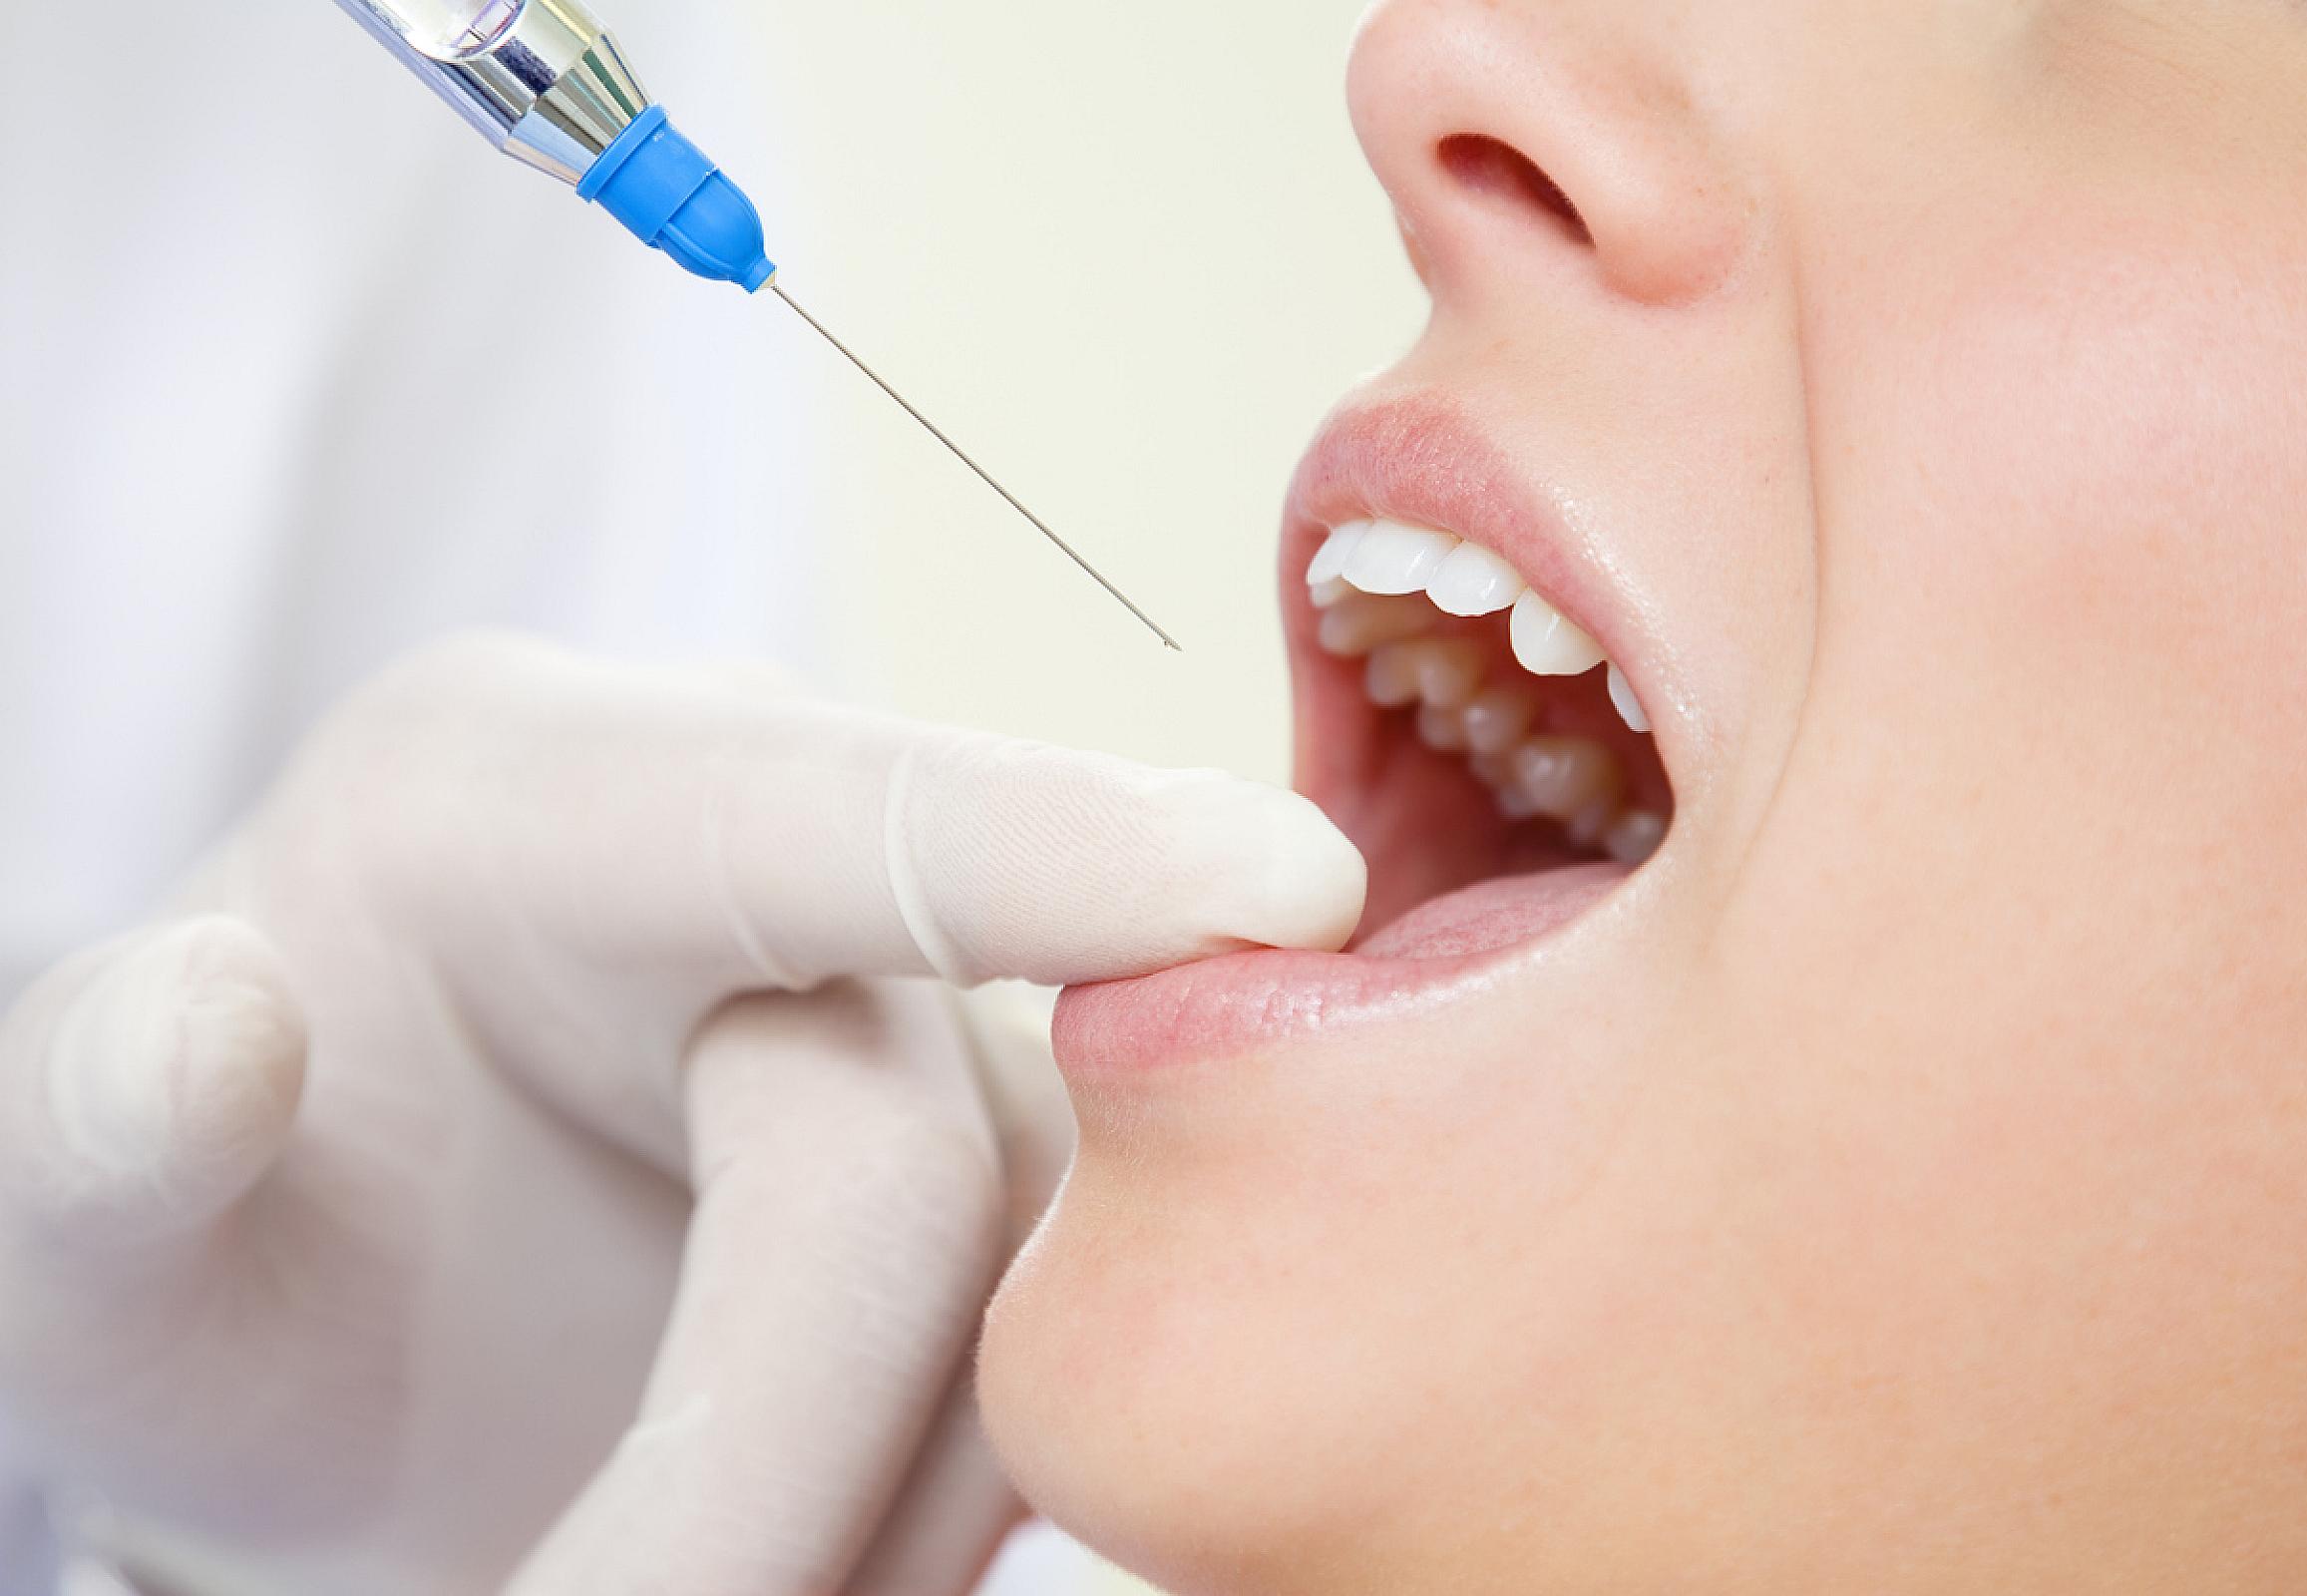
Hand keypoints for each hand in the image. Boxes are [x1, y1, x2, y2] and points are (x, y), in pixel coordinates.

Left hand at [0, 635, 1362, 1595]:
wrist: (323, 1327)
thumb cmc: (192, 1251)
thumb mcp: (71, 1211)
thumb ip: (98, 1120)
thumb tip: (203, 1028)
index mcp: (526, 794)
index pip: (828, 806)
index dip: (1056, 843)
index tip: (1284, 885)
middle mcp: (762, 856)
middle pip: (926, 1145)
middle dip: (772, 1453)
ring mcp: (899, 1006)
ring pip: (1029, 1279)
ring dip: (858, 1514)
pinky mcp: (985, 1156)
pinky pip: (1052, 1345)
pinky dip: (919, 1503)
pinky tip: (794, 1559)